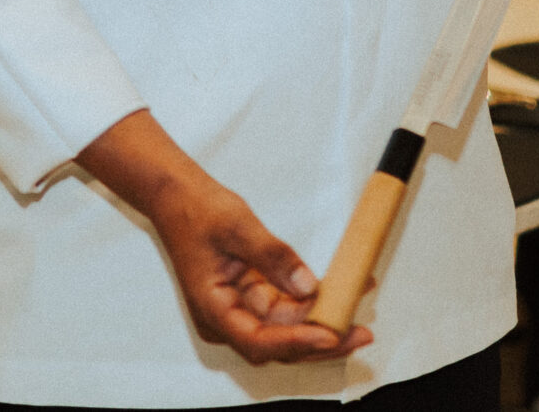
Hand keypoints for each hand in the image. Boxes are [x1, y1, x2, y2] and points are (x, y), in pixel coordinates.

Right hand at [77, 110, 370, 365]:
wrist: (177, 195)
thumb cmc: (197, 209)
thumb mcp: (238, 226)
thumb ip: (273, 257)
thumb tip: (308, 286)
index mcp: (213, 309)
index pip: (257, 340)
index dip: (296, 342)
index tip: (330, 334)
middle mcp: (226, 318)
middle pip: (277, 344)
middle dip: (320, 341)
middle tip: (361, 334)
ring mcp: (239, 308)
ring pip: (286, 329)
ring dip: (321, 321)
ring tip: (360, 310)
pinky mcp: (250, 295)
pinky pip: (285, 307)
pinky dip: (312, 302)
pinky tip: (343, 290)